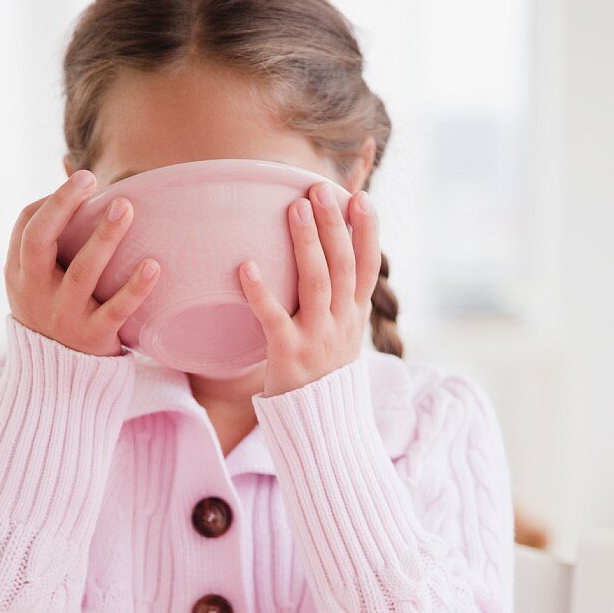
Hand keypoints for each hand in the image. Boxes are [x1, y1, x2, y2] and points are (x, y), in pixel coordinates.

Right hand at [4, 169, 160, 356]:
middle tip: (91, 178)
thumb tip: (72, 166)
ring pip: (82, 272)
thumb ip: (56, 227)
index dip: (52, 202)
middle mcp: (36, 292)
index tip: (81, 183)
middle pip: (41, 241)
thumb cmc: (55, 308)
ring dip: (105, 238)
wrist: (59, 377)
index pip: (26, 226)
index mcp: (20, 273)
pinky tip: (155, 266)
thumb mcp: (40, 274)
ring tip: (127, 208)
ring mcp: (64, 316)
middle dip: (64, 206)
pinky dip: (136, 288)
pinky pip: (116, 310)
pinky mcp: (94, 337)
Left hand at [238, 181, 380, 396]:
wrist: (319, 423)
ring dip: (307, 243)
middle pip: (342, 266)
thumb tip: (329, 254)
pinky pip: (273, 318)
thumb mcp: (342, 333)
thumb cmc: (323, 371)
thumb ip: (340, 298)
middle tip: (318, 189)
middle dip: (333, 225)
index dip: (367, 232)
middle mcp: (342, 323)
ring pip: (317, 283)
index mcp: (355, 315)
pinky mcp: (288, 353)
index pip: (367, 267)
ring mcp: (317, 338)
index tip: (360, 198)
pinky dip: (260, 291)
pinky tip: (246, 266)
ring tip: (295, 208)